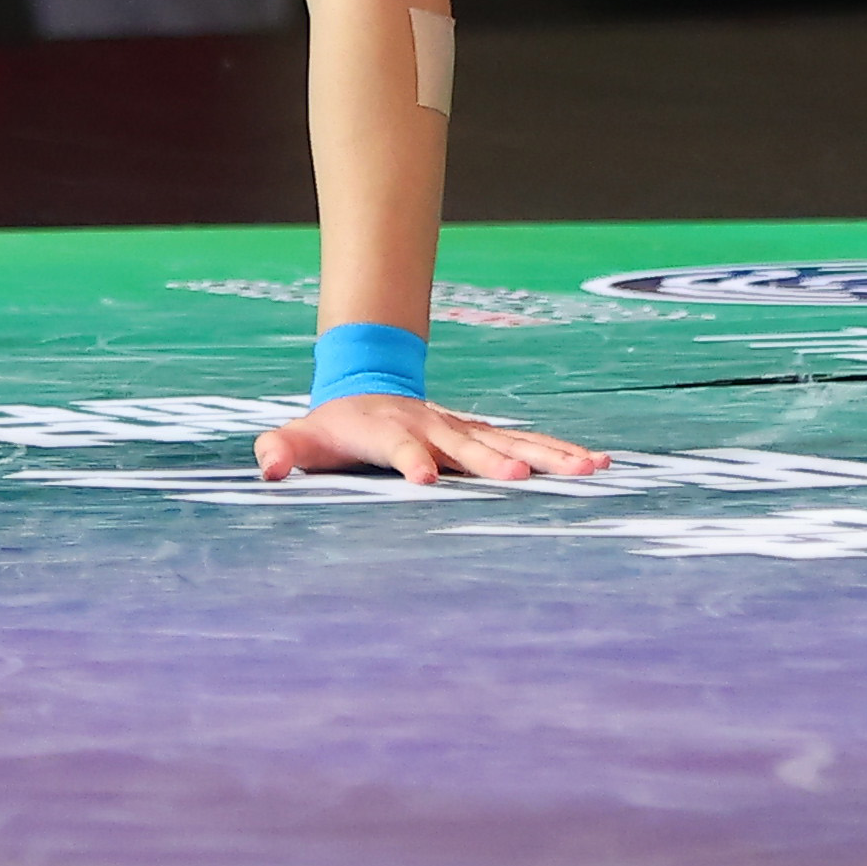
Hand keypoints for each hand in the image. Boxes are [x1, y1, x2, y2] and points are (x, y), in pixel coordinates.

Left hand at [251, 395, 605, 485]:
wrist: (368, 385)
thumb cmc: (332, 427)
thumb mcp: (301, 438)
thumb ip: (283, 450)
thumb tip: (268, 464)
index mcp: (388, 431)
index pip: (400, 448)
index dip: (411, 461)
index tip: (425, 480)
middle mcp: (433, 427)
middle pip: (467, 445)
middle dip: (494, 460)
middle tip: (521, 478)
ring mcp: (463, 430)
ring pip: (511, 440)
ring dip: (548, 455)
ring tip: (588, 468)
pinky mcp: (484, 436)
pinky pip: (528, 444)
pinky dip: (561, 453)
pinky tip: (598, 464)